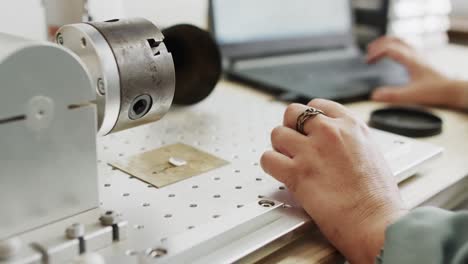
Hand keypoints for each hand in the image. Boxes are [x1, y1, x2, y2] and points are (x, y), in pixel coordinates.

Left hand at [261, 99, 407, 263]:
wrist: (376, 222)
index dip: (308, 118)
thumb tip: (336, 144)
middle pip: (293, 113)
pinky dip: (270, 165)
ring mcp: (311, 151)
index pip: (318, 105)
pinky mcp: (296, 173)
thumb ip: (350, 142)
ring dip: (279, 147)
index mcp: (352, 126)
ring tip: (287, 160)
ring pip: (277, 133)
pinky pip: (268, 158)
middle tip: (294, 144)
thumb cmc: (379, 199)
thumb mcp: (372, 154)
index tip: (306, 128)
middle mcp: (329, 132)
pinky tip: (280, 173)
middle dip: (291, 127)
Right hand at [367, 37, 467, 108]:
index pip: (389, 49)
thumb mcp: (412, 95)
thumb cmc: (436, 91)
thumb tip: (374, 95)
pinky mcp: (421, 60)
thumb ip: (392, 95)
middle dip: (379, 44)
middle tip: (368, 52)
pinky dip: (396, 48)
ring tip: (378, 50)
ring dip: (387, 43)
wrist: (452, 90)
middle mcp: (414, 55)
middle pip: (394, 41)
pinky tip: (394, 57)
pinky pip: (406, 48)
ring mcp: (419, 56)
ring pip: (401, 42)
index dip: (376, 53)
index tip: (367, 62)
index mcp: (411, 60)